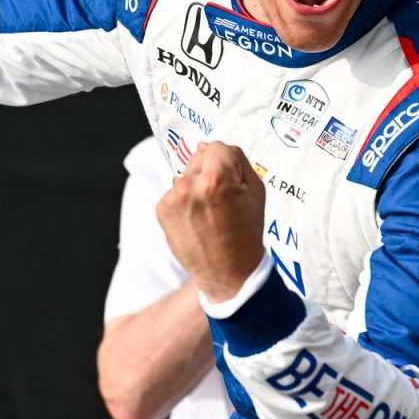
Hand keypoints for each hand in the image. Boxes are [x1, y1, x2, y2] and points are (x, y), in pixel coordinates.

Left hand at [155, 141, 266, 302]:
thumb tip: (209, 146)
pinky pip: (175, 191)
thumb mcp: (256, 191)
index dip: (229, 162)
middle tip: (223, 198)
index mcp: (216, 179)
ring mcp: (172, 199)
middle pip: (199, 156)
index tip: (233, 182)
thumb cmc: (246, 233)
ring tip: (209, 212)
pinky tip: (197, 219)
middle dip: (211, 171)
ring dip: (196, 184)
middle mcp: (189, 186)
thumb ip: (237, 161)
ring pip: (186, 174)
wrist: (228, 272)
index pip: (217, 146)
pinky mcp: (162, 210)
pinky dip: (185, 200)